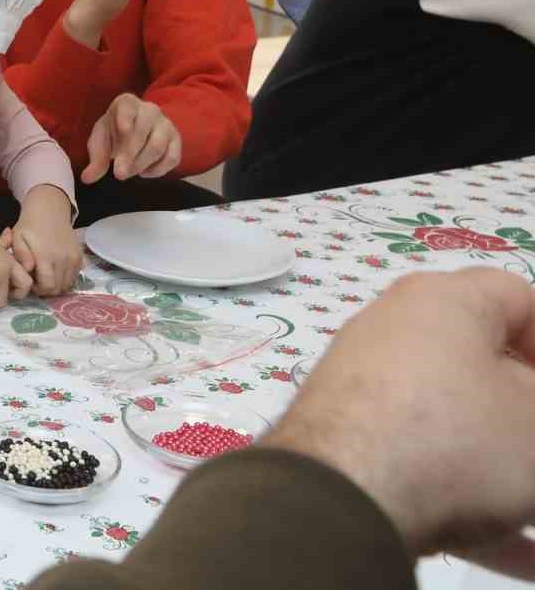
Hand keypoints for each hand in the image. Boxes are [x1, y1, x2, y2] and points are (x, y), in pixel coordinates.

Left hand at [8, 185, 79, 294]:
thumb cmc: (29, 226)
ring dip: (57, 284)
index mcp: (46, 256)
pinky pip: (75, 276)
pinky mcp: (80, 256)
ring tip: (46, 274)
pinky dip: (66, 278)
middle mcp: (63, 259)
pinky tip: (56, 269)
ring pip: (68, 284)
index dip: (38, 289)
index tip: (32, 282)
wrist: (49, 210)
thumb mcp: (17, 238)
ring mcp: (74, 258)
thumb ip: (22, 256)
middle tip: (38, 279)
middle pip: (58, 288)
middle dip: (47, 288)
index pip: (48, 286)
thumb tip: (29, 270)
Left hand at [83, 93, 181, 182]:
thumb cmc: (113, 134)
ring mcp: (166, 124)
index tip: (123, 129)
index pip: (127, 107)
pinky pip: (172, 157)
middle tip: (119, 174)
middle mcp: (149, 109)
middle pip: (143, 131)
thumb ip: (96, 159)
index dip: (126, 117)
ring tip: (127, 173)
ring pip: (158, 146)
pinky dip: (158, 170)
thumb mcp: (100, 143)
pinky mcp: (176, 140)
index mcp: (126, 103)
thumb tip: (87, 178)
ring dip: (141, 164)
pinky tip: (144, 173)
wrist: (136, 132)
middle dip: (130, 154)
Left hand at [265, 269, 534, 575]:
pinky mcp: (346, 443)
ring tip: (531, 501)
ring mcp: (361, 388)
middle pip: (483, 361)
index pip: (517, 296)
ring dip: (507, 461)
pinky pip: (426, 467)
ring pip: (459, 423)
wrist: (336, 503)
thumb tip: (522, 398)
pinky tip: (521, 556)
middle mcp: (391, 331)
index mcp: (441, 302)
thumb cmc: (456, 440)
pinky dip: (474, 502)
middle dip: (528, 409)